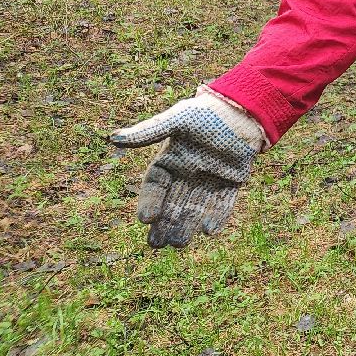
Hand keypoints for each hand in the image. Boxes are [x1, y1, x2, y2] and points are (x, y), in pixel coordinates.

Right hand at [111, 86, 268, 247]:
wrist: (241, 110)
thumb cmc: (205, 113)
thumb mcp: (177, 120)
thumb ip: (149, 131)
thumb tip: (114, 138)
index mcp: (170, 162)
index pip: (155, 187)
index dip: (150, 202)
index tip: (146, 219)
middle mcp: (187, 175)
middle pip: (173, 204)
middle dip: (165, 224)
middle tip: (157, 244)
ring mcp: (210, 180)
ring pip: (195, 207)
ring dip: (187, 225)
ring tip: (179, 244)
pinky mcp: (232, 182)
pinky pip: (223, 203)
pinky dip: (217, 217)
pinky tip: (210, 232)